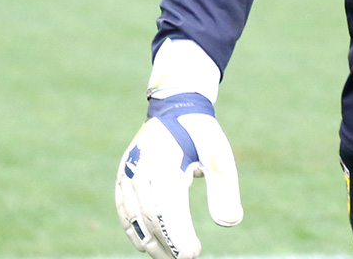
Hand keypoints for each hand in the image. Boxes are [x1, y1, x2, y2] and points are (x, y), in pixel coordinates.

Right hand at [115, 93, 242, 258]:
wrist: (175, 108)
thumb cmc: (200, 134)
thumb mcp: (219, 154)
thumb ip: (224, 187)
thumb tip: (230, 223)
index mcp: (163, 164)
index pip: (167, 210)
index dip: (178, 237)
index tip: (193, 253)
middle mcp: (139, 171)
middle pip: (149, 219)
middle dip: (167, 245)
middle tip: (186, 258)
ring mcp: (127, 174)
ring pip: (133, 219)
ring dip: (151, 243)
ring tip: (172, 257)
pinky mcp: (122, 178)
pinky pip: (124, 212)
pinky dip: (135, 231)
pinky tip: (150, 245)